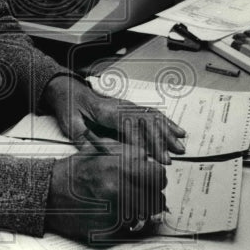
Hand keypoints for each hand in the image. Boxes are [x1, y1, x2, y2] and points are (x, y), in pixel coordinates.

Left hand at [42, 76, 185, 163]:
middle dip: (159, 142)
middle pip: (146, 122)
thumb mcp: (70, 123)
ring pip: (153, 118)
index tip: (148, 158)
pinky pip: (153, 115)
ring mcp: (128, 106)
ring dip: (167, 133)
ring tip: (180, 147)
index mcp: (106, 111)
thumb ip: (83, 139)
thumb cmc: (70, 107)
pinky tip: (178, 131)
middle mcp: (121, 107)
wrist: (70, 90)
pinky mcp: (131, 109)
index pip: (129, 125)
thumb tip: (96, 153)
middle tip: (168, 160)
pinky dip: (167, 123)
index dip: (140, 142)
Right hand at [44, 144, 166, 243]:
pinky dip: (127, 219)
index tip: (149, 176)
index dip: (154, 174)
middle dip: (152, 193)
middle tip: (144, 191)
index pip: (158, 173)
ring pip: (148, 213)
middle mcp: (120, 187)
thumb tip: (147, 160)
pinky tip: (115, 211)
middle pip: (157, 195)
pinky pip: (131, 224)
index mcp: (119, 165)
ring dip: (143, 208)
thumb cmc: (71, 172)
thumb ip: (127, 153)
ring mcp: (115, 209)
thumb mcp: (99, 151)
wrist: (48, 194)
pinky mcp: (110, 227)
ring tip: (129, 202)